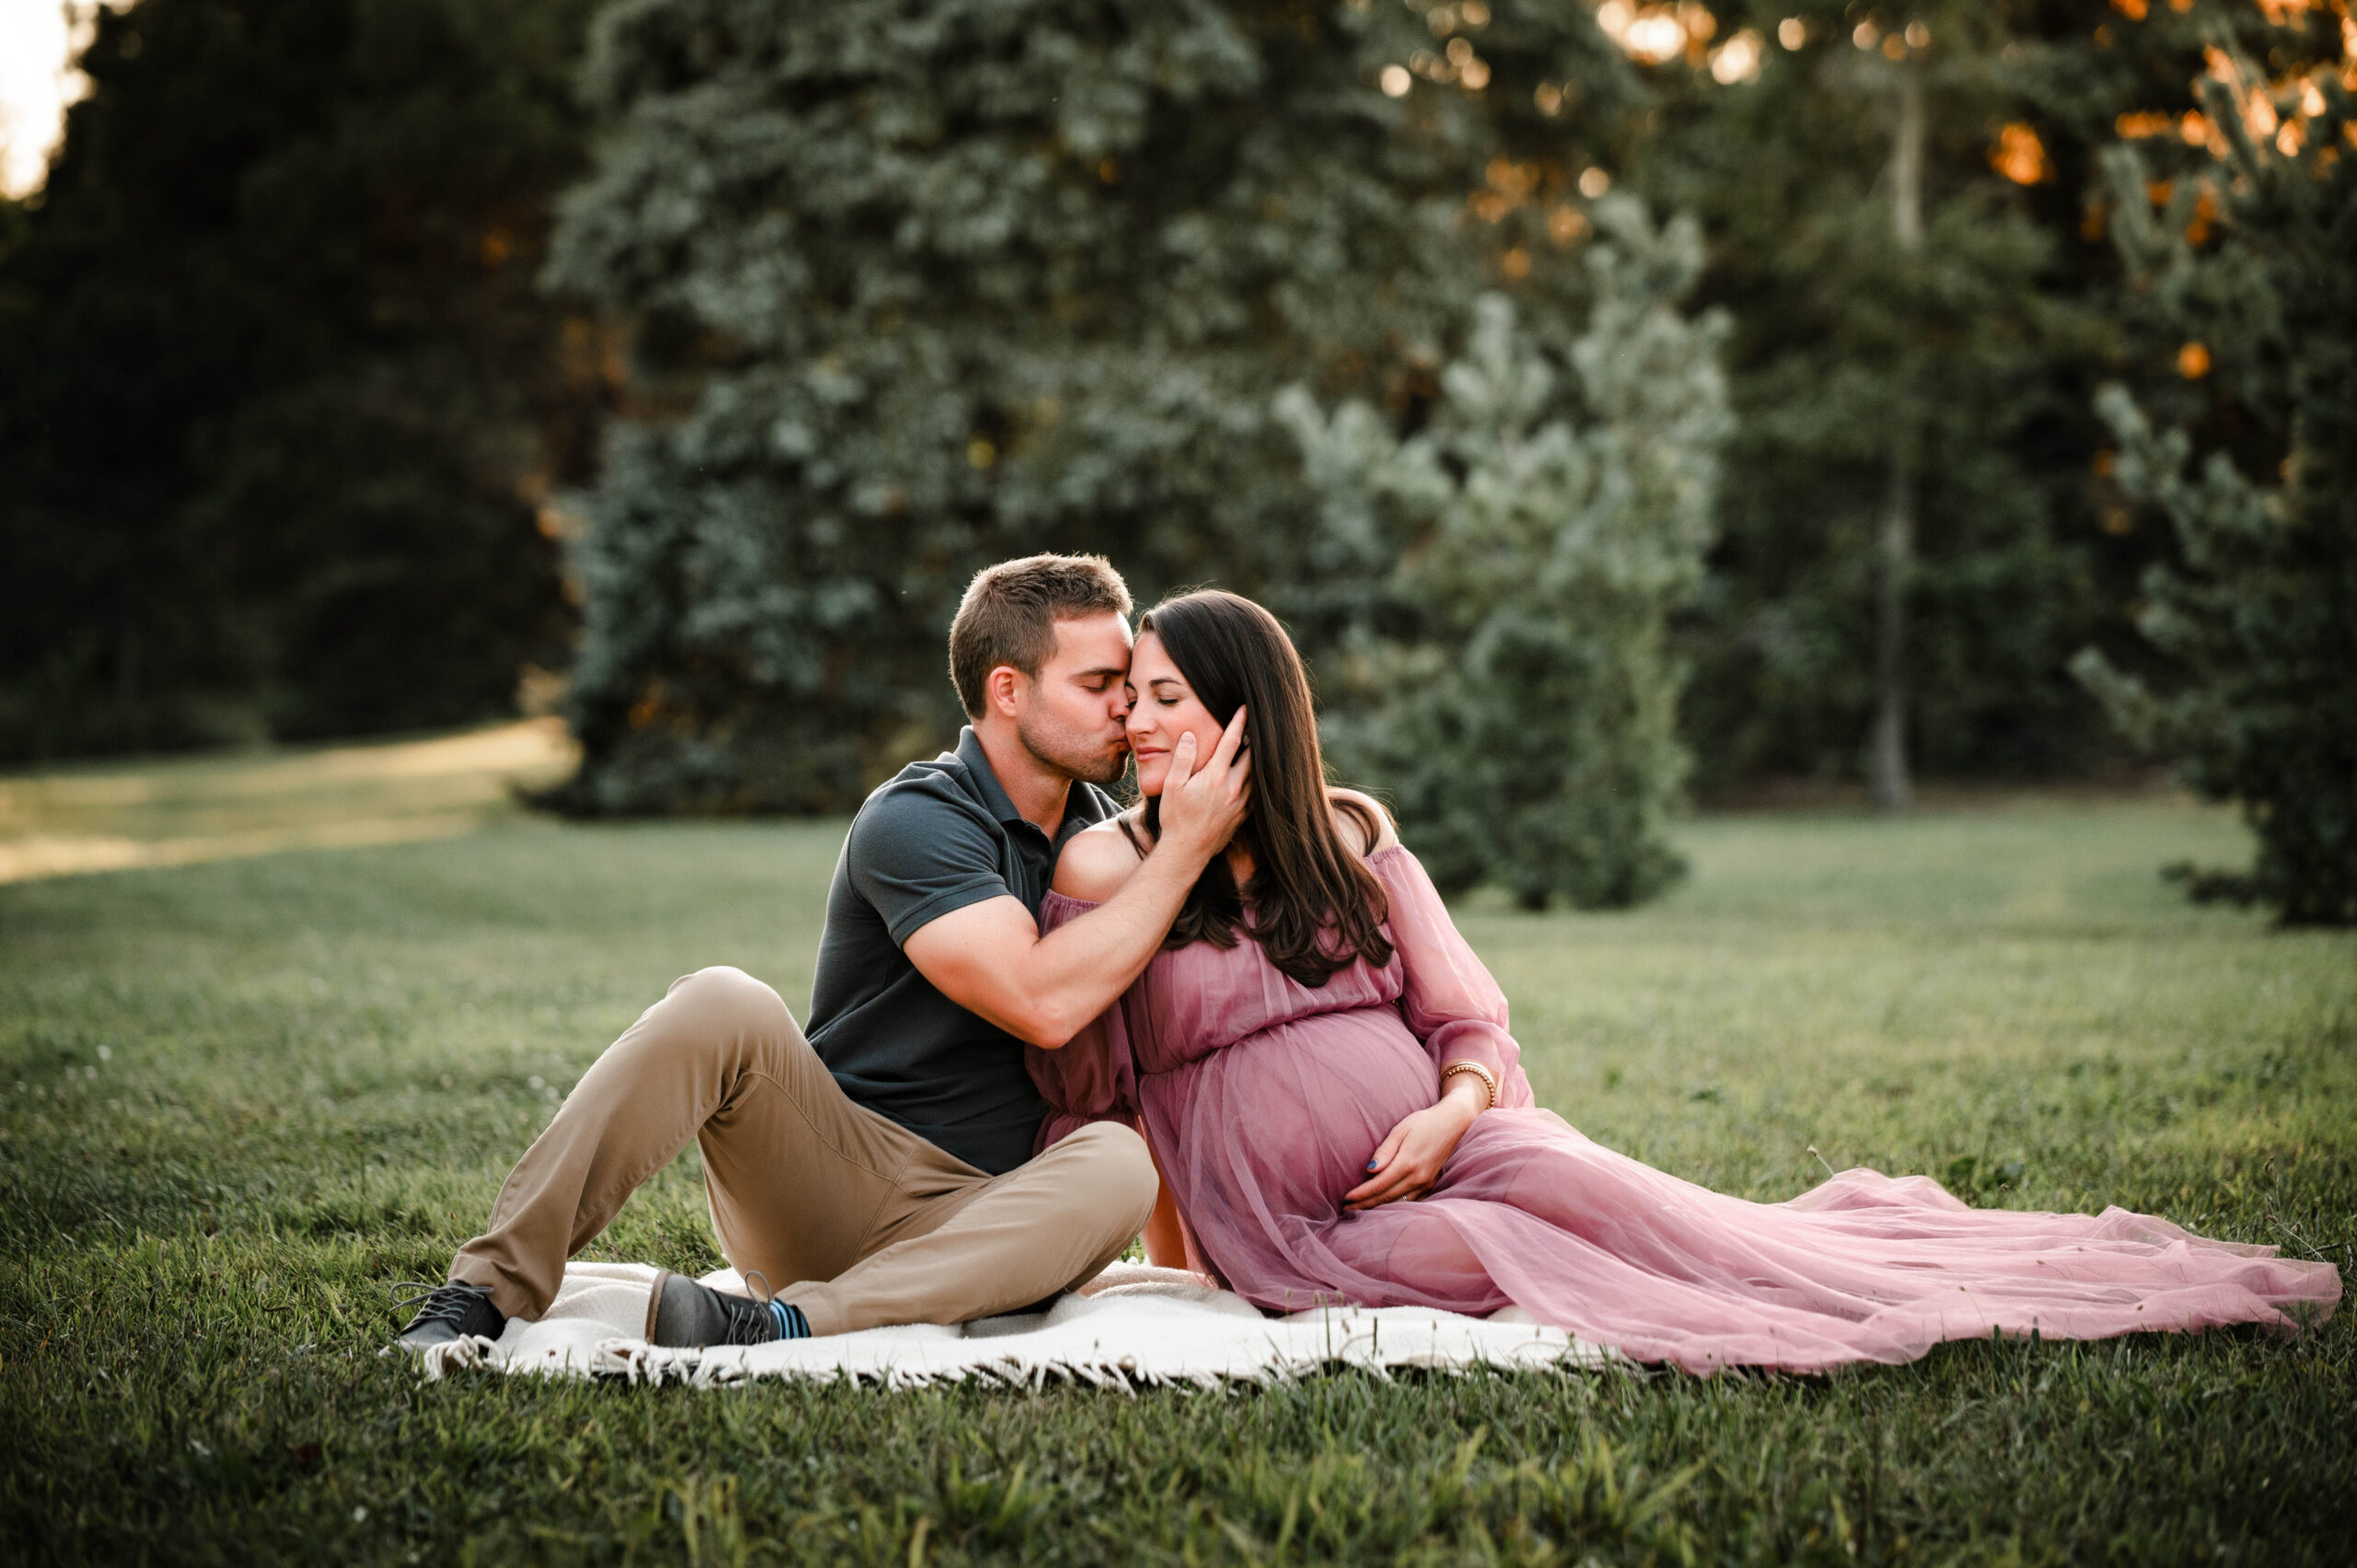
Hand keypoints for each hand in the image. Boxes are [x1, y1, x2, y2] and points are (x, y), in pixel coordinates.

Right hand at [1153, 707, 1250, 866]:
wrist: (1186, 852)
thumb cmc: (1175, 819)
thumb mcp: (1172, 786)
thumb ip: (1182, 759)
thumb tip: (1189, 736)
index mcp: (1216, 776)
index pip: (1232, 741)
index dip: (1239, 722)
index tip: (1245, 707)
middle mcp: (1233, 787)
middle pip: (1253, 756)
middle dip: (1255, 739)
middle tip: (1259, 724)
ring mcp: (1241, 803)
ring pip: (1257, 774)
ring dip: (1258, 760)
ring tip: (1259, 747)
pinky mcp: (1243, 816)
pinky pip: (1257, 793)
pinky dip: (1258, 781)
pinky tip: (1255, 777)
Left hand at [1343, 1089, 1480, 1210]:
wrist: (1452, 1123)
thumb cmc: (1423, 1122)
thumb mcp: (1400, 1130)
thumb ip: (1385, 1151)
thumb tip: (1370, 1169)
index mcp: (1408, 1163)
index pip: (1379, 1185)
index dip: (1361, 1194)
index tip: (1346, 1199)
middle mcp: (1418, 1177)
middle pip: (1386, 1197)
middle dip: (1365, 1204)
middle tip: (1347, 1209)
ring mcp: (1426, 1183)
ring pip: (1399, 1203)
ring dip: (1378, 1208)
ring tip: (1360, 1210)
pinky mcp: (1431, 1184)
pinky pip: (1410, 1201)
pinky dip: (1395, 1205)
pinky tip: (1383, 1206)